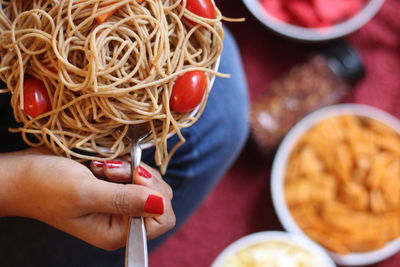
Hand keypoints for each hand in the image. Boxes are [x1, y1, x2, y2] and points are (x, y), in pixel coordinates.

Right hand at [0, 148, 174, 250]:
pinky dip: (125, 163)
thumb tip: (160, 203)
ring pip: (150, 182)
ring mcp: (120, 201)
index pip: (162, 219)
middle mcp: (123, 219)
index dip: (155, 196)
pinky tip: (103, 164)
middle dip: (142, 178)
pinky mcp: (116, 185)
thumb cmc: (46, 187)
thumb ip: (125, 199)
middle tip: (111, 170)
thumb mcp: (85, 194)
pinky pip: (137, 171)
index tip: (134, 177)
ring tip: (103, 167)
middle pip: (160, 197)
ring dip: (130, 168)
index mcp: (117, 232)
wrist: (23, 174)